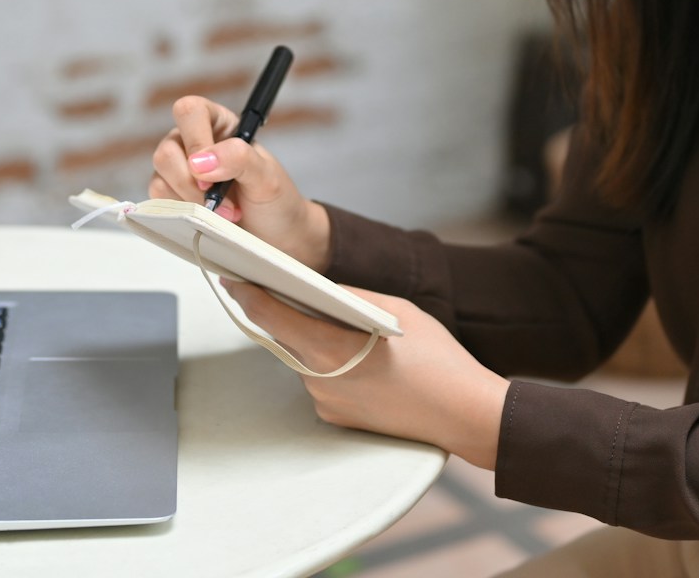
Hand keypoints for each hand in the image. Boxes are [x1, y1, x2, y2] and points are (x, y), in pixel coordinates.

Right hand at [149, 94, 330, 269]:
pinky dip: (182, 212)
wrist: (275, 237)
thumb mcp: (267, 177)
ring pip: (160, 174)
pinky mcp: (170, 194)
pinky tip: (207, 218)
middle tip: (222, 202)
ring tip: (223, 212)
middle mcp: (193, 141)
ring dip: (191, 200)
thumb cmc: (274, 201)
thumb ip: (239, 159)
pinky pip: (158, 198)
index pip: (190, 112)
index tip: (212, 175)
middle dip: (193, 183)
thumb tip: (200, 161)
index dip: (195, 141)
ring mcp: (178, 168)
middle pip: (167, 149)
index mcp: (219, 125)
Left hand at [218, 278, 511, 469]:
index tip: (234, 277)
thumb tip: (322, 290)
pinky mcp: (338, 420)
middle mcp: (320, 381)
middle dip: (284, 314)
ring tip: (341, 325)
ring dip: (313, 341)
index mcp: (330, 349)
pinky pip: (322, 382)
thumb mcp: (396, 311)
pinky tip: (360, 358)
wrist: (464, 414)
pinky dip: (331, 365)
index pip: (272, 317)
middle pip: (286, 338)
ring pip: (305, 360)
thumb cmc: (437, 359)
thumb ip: (351, 298)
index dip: (248, 295)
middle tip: (282, 287)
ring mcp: (327, 404)